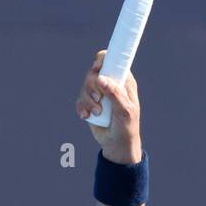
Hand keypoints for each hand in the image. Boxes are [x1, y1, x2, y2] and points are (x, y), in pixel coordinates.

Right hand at [76, 49, 141, 163]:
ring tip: (96, 112)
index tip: (97, 69)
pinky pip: (79, 99)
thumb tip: (101, 78)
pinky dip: (81, 107)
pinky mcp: (90, 104)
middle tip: (98, 99)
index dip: (101, 60)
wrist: (117, 144)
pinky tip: (86, 116)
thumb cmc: (127, 126)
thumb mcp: (124, 110)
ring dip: (87, 99)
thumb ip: (114, 93)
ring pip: (84, 86)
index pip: (111, 60)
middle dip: (91, 86)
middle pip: (92, 72)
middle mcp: (110, 84)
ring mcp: (99, 94)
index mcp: (122, 80)